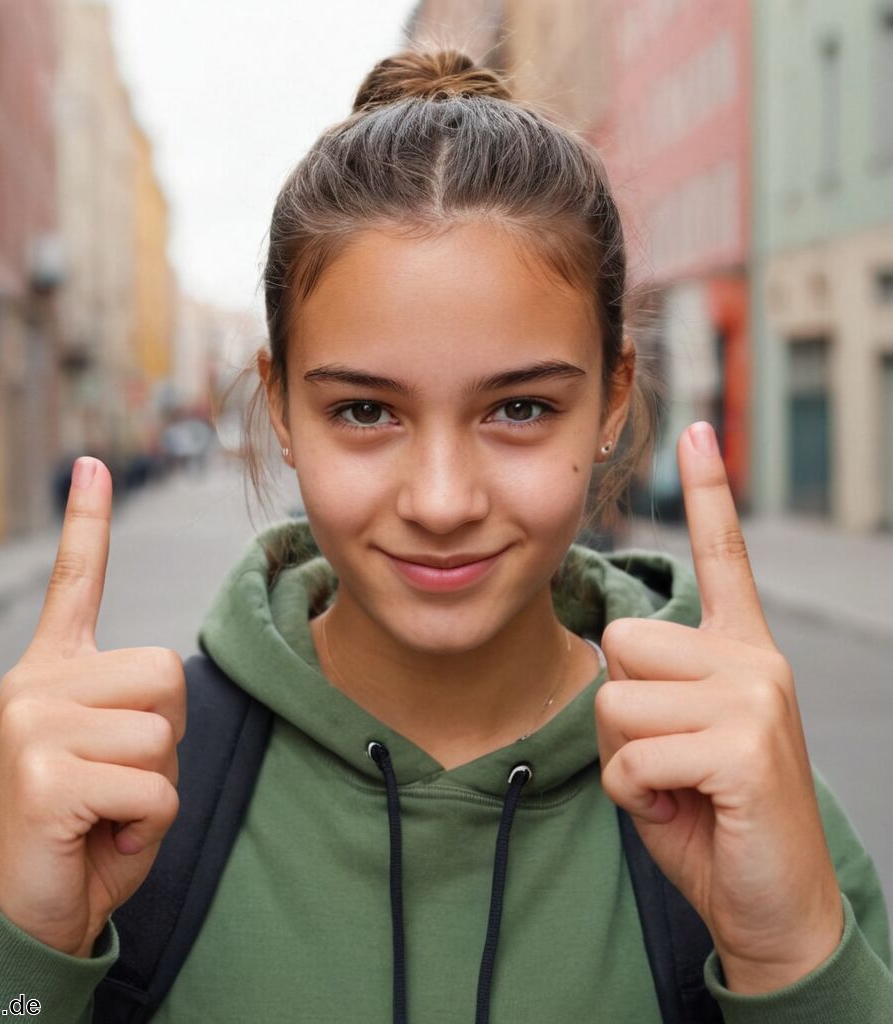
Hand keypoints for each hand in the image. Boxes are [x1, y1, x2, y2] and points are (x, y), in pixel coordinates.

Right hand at [0, 457, 185, 956]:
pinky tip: (100, 836)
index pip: (76, 584)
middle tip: (117, 779)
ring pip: (163, 733)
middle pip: (167, 672)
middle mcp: (33, 684)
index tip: (92, 465)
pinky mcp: (41, 773)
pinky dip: (146, 825)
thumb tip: (162, 693)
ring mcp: (32, 724)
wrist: (28, 910)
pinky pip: (153, 787)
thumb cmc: (84, 827)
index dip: (87, 524)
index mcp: (51, 672)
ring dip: (155, 785)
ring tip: (106, 808)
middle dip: (166, 736)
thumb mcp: (113, 755)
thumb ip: (135, 710)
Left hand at [595, 422, 843, 993]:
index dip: (708, 491)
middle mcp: (755, 658)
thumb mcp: (672, 736)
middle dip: (621, 707)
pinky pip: (631, 753)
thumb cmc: (708, 811)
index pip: (723, 555)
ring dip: (626, 756)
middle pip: (618, 640)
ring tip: (677, 783)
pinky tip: (684, 809)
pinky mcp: (741, 744)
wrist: (770, 901)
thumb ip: (648, 685)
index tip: (699, 428)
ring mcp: (754, 697)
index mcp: (740, 648)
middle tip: (667, 755)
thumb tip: (612, 662)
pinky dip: (636, 794)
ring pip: (615, 697)